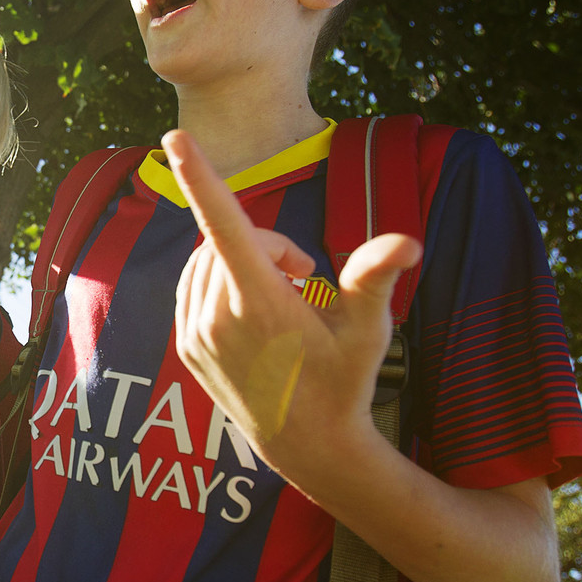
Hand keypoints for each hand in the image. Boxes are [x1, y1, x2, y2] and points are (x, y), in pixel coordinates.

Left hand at [162, 130, 421, 477]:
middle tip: (305, 280)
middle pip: (231, 240)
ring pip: (208, 260)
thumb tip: (406, 241)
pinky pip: (194, 286)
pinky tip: (254, 312)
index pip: (226, 225)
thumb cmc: (344, 382)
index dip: (202, 176)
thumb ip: (374, 280)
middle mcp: (217, 317)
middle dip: (269, 245)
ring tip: (284, 300)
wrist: (307, 444)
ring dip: (244, 263)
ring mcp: (195, 333)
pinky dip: (220, 281)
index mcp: (260, 302)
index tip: (175, 137)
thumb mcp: (367, 332)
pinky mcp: (186, 346)